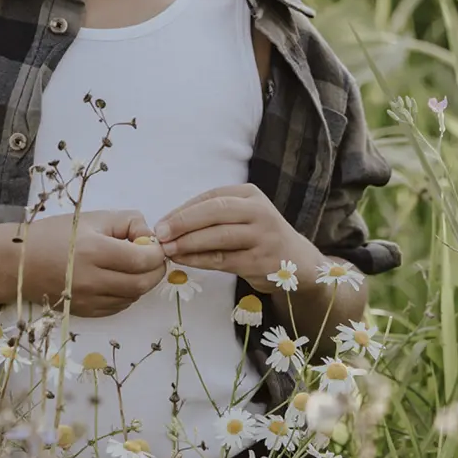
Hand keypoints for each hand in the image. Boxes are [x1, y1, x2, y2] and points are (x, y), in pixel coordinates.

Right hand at [20, 209, 167, 318]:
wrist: (18, 262)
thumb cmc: (55, 234)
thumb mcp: (93, 218)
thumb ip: (129, 222)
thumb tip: (151, 239)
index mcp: (95, 251)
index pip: (144, 259)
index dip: (157, 252)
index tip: (153, 244)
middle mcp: (93, 280)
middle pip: (143, 283)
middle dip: (155, 270)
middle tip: (151, 257)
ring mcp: (89, 300)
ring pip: (134, 296)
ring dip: (142, 282)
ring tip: (131, 266)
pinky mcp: (86, 312)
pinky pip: (119, 306)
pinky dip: (127, 294)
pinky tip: (117, 280)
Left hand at [153, 184, 321, 293]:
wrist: (297, 262)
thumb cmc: (258, 236)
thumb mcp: (242, 216)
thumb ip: (213, 216)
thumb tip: (169, 223)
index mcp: (250, 194)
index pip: (211, 197)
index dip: (183, 210)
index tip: (161, 222)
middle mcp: (258, 211)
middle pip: (215, 211)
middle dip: (183, 222)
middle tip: (160, 233)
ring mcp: (262, 236)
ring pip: (218, 236)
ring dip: (188, 243)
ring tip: (167, 249)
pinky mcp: (260, 261)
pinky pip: (223, 259)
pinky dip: (199, 260)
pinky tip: (183, 261)